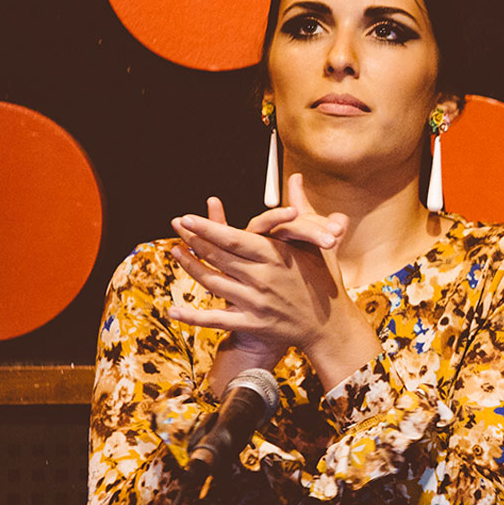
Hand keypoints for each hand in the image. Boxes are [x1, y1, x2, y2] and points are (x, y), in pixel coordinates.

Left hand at [166, 174, 355, 358]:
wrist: (331, 326)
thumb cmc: (323, 279)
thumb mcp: (315, 243)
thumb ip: (302, 209)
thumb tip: (297, 178)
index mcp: (277, 256)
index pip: (234, 239)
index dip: (206, 228)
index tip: (186, 218)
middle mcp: (264, 278)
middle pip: (218, 257)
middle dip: (194, 240)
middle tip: (176, 226)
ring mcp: (256, 302)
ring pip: (213, 282)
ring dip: (190, 267)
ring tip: (175, 252)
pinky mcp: (253, 324)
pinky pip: (216, 320)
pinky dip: (192, 316)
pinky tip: (172, 309)